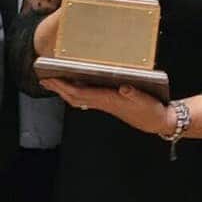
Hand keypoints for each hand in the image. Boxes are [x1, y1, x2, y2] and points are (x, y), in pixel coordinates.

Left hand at [40, 78, 171, 135]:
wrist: (157, 122)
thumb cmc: (150, 110)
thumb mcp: (145, 101)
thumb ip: (134, 94)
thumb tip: (124, 88)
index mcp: (108, 100)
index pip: (79, 94)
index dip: (64, 86)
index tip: (51, 78)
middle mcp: (103, 103)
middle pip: (74, 96)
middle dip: (58, 88)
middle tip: (43, 78)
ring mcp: (104, 103)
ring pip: (78, 97)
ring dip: (65, 89)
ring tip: (54, 80)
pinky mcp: (108, 103)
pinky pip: (86, 96)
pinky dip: (76, 90)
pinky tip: (74, 84)